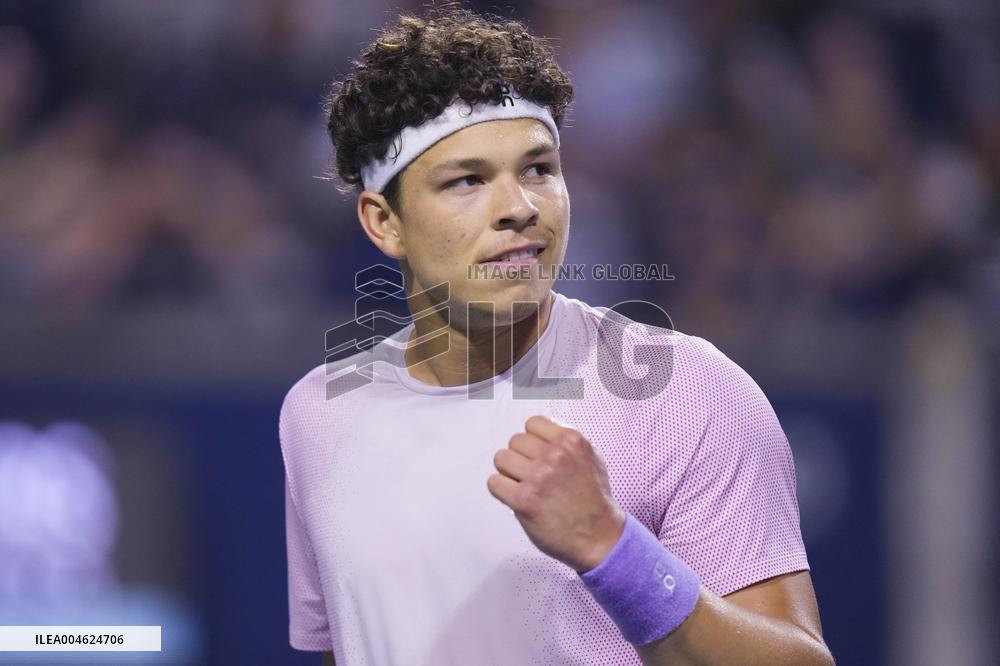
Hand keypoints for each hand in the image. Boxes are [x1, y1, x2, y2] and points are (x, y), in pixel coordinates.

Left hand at [487, 415, 625, 572]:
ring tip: (523, 485)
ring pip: (501, 458)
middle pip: (515, 441)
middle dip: (521, 457)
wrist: (599, 537)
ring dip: (508, 472)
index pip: (533, 424)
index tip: (536, 454)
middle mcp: (555, 456)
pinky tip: (515, 497)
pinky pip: (494, 483)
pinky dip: (501, 490)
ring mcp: (538, 477)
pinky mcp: (524, 500)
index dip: (532, 441)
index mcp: (571, 441)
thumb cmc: (594, 501)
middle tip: (531, 474)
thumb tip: (542, 433)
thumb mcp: (591, 459)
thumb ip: (567, 443)